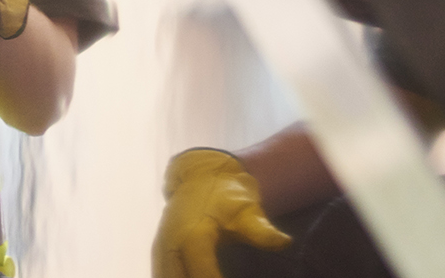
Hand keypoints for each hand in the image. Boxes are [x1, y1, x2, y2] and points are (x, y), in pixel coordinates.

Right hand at [154, 149, 291, 277]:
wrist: (199, 176)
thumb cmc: (226, 195)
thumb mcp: (248, 211)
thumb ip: (262, 231)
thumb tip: (284, 242)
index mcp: (193, 237)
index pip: (203, 275)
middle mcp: (170, 245)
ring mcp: (161, 250)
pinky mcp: (159, 254)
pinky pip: (163, 276)